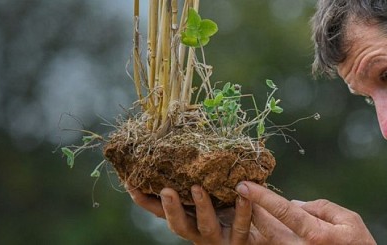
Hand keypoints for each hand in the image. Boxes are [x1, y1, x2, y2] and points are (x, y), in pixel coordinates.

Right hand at [128, 184, 256, 243]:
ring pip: (206, 225)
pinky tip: (243, 195)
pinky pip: (241, 225)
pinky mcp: (240, 240)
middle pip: (177, 224)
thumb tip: (176, 146)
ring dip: (201, 207)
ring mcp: (218, 238)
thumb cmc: (228, 211)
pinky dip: (243, 210)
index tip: (130, 181)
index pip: (158, 211)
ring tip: (198, 188)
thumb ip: (194, 180)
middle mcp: (197, 233)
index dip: (143, 199)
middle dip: (170, 208)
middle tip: (166, 189)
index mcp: (186, 220)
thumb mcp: (208, 197)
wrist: (256, 238)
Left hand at [236, 181, 375, 244]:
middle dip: (251, 209)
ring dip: (256, 222)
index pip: (283, 211)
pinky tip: (262, 223)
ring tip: (246, 205)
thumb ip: (320, 207)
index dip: (262, 197)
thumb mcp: (347, 219)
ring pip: (268, 239)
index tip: (244, 185)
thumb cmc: (358, 244)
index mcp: (316, 234)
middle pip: (267, 228)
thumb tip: (292, 203)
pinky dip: (268, 234)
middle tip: (238, 192)